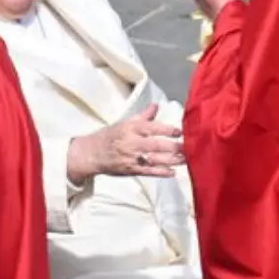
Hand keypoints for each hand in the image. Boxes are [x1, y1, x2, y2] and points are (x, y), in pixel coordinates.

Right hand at [67, 103, 184, 182]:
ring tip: (185, 159)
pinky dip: (161, 172)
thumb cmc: (110, 136)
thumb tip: (156, 105)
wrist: (91, 154)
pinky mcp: (130, 170)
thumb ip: (143, 116)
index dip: (166, 129)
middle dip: (173, 147)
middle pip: (155, 145)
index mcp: (130, 128)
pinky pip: (148, 172)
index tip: (179, 131)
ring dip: (171, 160)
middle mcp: (131, 142)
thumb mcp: (125, 123)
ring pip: (154, 159)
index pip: (151, 128)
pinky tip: (173, 172)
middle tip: (188, 147)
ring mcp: (131, 157)